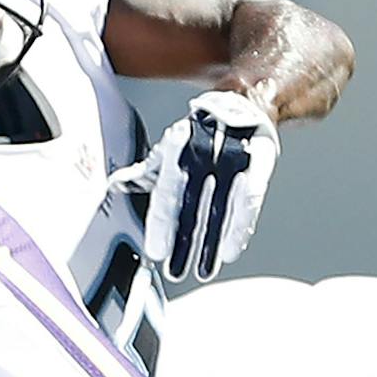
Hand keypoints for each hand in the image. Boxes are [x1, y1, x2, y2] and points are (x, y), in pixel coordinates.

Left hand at [109, 89, 278, 281]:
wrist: (241, 106)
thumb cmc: (200, 135)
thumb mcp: (170, 150)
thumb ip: (147, 172)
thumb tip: (117, 183)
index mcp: (178, 149)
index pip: (166, 190)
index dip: (161, 222)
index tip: (157, 250)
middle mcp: (204, 151)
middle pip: (191, 201)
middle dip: (182, 237)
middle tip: (174, 269)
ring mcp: (232, 155)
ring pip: (220, 206)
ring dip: (211, 242)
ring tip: (204, 271)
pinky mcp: (258, 161)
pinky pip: (250, 198)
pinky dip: (239, 227)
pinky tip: (229, 250)